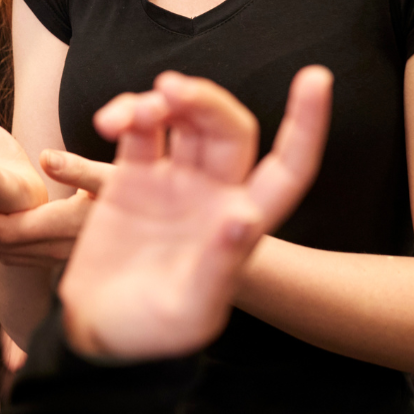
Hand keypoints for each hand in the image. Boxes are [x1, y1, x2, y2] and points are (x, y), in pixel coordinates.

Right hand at [59, 66, 332, 361]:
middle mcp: (214, 196)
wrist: (96, 334)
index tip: (317, 78)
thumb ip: (216, 267)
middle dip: (206, 100)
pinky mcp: (133, 179)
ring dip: (165, 101)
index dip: (306, 125)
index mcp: (241, 225)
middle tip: (170, 90)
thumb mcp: (189, 313)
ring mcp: (175, 184)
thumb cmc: (150, 335)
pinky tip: (110, 122)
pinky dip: (128, 113)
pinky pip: (139, 129)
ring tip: (131, 115)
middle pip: (228, 128)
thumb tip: (242, 219)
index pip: (289, 167)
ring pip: (184, 120)